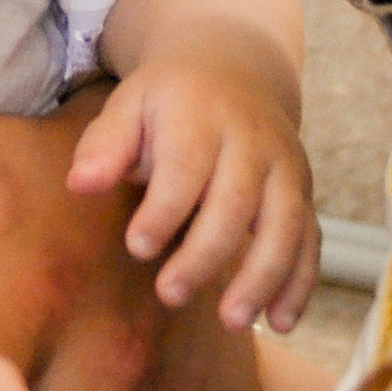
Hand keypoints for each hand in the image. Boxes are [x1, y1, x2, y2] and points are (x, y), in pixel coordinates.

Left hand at [70, 47, 318, 334]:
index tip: (136, 246)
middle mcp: (253, 141)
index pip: (186, 168)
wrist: (234, 68)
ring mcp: (286, 168)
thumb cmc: (168, 101)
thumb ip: (105, 145)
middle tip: (170, 294)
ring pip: (286, 225)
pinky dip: (301, 282)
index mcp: (203, 116)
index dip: (164, 210)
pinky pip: (311, 240)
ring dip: (263, 276)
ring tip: (232, 321)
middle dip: (206, 253)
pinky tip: (281, 322)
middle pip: (237, 202)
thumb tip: (80, 185)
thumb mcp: (130, 104)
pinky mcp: (304, 193)